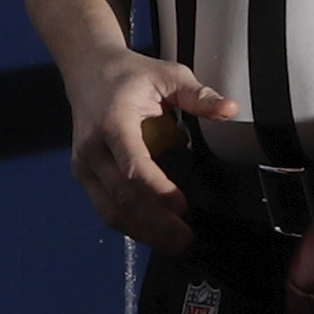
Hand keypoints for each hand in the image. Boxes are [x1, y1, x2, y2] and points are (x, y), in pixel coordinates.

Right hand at [59, 46, 236, 253]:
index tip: (183, 206)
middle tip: (186, 238)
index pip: (132, 165)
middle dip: (154, 223)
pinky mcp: (83, 176)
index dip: (157, 190)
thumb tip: (230, 108)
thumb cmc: (130, 74)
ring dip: (142, 232)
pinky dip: (130, 225)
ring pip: (109, 211)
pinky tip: (154, 233)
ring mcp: (83, 165)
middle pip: (121, 196)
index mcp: (113, 121)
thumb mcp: (167, 75)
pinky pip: (104, 208)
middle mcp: (92, 148)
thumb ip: (198, 95)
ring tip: (174, 243)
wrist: (87, 70)